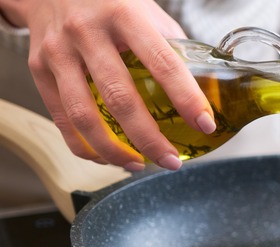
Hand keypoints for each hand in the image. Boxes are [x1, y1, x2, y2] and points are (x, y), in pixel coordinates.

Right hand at [7, 0, 215, 170]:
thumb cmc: (108, 2)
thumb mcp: (145, 11)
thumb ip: (172, 46)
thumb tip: (207, 87)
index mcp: (125, 15)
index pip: (163, 63)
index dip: (186, 98)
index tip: (205, 124)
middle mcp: (88, 32)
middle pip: (120, 97)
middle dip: (150, 138)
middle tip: (171, 161)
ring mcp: (59, 52)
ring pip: (84, 116)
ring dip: (115, 151)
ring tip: (139, 164)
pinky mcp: (39, 69)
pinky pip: (62, 119)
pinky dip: (85, 147)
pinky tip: (108, 157)